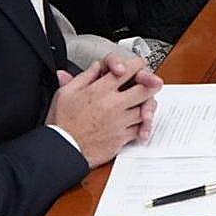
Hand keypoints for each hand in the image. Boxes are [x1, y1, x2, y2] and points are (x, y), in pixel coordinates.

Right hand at [48, 53, 163, 166]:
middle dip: (151, 83)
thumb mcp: (65, 93)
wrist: (62, 150)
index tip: (138, 66)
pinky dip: (143, 125)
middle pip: (144, 88)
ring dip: (147, 105)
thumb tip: (97, 66)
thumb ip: (84, 76)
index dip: (137, 65)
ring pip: (145, 109)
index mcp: (100, 90)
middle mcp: (113, 104)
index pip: (128, 70)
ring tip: (145, 103)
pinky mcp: (121, 137)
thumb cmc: (62, 124)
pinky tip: (140, 123)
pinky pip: (140, 128)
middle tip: (153, 82)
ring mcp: (119, 121)